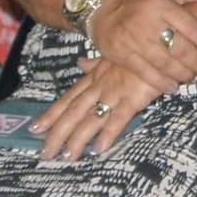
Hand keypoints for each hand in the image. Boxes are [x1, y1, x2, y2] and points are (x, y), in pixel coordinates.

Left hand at [32, 58, 165, 161]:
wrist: (161, 40)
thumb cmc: (139, 48)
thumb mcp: (113, 54)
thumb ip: (96, 63)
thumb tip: (80, 63)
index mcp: (95, 78)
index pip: (68, 99)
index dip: (51, 114)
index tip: (34, 128)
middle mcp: (100, 86)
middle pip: (74, 112)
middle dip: (57, 133)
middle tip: (44, 153)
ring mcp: (116, 92)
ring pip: (91, 118)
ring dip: (77, 139)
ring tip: (66, 157)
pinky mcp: (134, 97)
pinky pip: (119, 118)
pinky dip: (108, 133)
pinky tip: (99, 149)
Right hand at [86, 0, 196, 91]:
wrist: (98, 4)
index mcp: (161, 3)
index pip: (193, 28)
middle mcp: (147, 21)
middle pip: (181, 49)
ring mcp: (132, 39)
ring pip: (165, 63)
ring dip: (184, 74)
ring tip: (194, 78)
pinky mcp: (120, 54)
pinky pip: (145, 73)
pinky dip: (161, 82)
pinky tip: (173, 86)